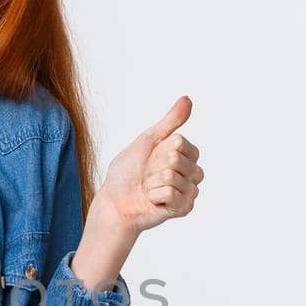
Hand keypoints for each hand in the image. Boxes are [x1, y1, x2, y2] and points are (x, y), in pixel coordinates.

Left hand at [94, 96, 203, 233]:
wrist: (115, 200)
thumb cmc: (127, 172)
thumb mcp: (148, 140)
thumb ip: (170, 121)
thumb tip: (187, 98)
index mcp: (184, 155)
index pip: (180, 142)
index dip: (160, 149)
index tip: (150, 158)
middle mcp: (191, 172)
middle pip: (178, 158)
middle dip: (155, 166)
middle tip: (146, 175)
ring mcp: (189, 191)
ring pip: (173, 176)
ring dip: (153, 182)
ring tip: (148, 188)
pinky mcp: (184, 208)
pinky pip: (171, 192)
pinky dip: (155, 195)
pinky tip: (152, 200)